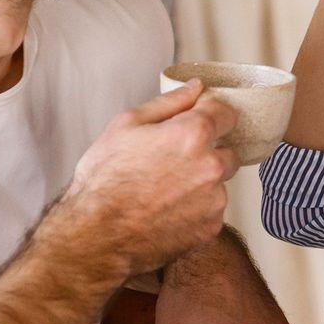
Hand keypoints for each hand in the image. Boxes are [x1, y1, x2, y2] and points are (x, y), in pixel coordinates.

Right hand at [61, 81, 237, 276]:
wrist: (96, 235)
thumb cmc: (104, 181)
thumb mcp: (125, 125)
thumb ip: (168, 102)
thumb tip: (195, 88)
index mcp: (193, 134)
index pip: (226, 113)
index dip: (209, 115)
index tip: (196, 123)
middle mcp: (211, 166)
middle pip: (227, 151)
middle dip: (206, 153)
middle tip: (171, 162)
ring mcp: (213, 201)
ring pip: (218, 184)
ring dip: (201, 184)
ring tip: (164, 191)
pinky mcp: (210, 229)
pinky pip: (211, 211)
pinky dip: (195, 210)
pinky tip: (167, 211)